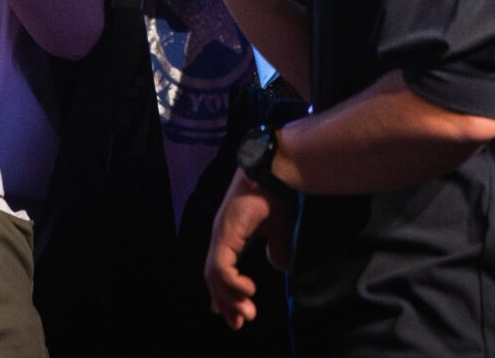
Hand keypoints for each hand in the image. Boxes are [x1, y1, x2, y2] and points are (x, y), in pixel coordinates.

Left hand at [204, 166, 293, 329]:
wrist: (277, 171)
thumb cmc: (278, 194)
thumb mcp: (280, 230)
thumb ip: (277, 247)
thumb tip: (278, 266)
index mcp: (231, 234)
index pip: (221, 269)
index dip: (223, 292)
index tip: (231, 313)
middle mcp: (222, 235)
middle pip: (214, 277)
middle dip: (225, 302)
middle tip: (239, 323)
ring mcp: (221, 233)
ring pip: (214, 276)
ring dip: (229, 298)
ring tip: (246, 313)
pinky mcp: (226, 233)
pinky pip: (221, 268)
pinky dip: (231, 283)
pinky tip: (249, 290)